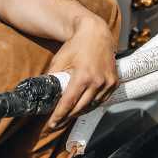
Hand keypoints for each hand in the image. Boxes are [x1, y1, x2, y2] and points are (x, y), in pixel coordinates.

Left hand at [45, 14, 118, 128]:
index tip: (52, 124)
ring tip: (68, 115)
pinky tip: (82, 105)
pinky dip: (91, 104)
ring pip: (91, 106)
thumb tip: (43, 92)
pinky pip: (101, 100)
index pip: (69, 102)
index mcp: (83, 76)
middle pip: (80, 108)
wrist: (96, 33)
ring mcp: (108, 83)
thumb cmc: (77, 45)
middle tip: (57, 122)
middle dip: (67, 117)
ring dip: (79, 112)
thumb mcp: (60, 60)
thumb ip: (52, 77)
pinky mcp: (114, 83)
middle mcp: (97, 82)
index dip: (59, 115)